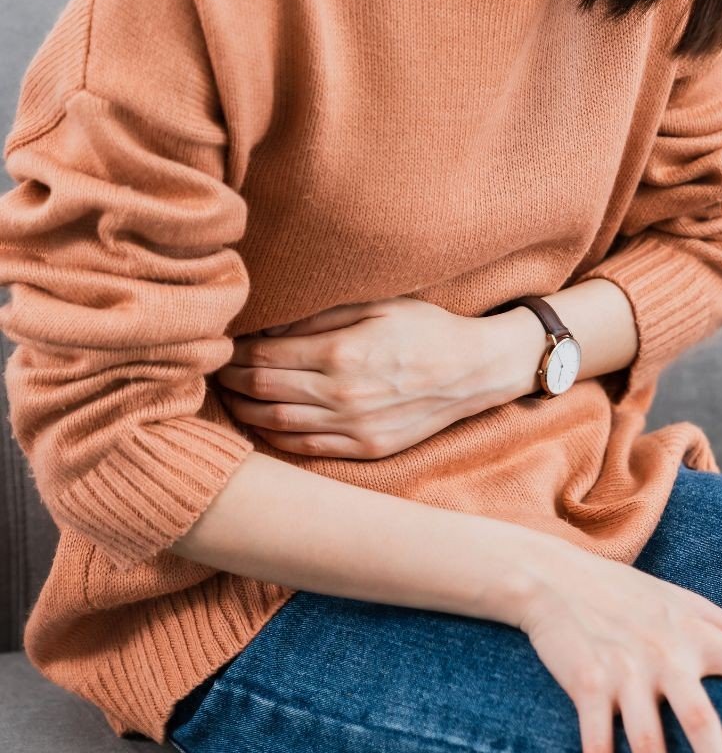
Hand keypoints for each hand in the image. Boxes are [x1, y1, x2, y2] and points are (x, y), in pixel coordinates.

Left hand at [215, 296, 539, 457]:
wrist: (475, 371)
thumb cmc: (426, 328)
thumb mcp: (377, 304)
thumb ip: (320, 316)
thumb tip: (268, 327)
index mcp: (342, 353)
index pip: (264, 358)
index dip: (234, 354)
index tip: (222, 347)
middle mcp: (343, 394)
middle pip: (263, 392)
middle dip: (230, 382)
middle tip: (215, 372)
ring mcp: (355, 427)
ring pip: (277, 425)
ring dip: (246, 412)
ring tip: (231, 398)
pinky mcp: (367, 448)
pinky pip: (307, 448)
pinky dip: (277, 438)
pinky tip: (266, 424)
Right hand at [514, 542, 721, 752]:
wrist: (552, 576)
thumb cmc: (619, 590)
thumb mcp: (674, 596)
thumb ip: (718, 618)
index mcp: (695, 635)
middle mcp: (666, 656)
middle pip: (706, 725)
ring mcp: (626, 672)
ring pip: (651, 747)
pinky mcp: (588, 684)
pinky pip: (597, 745)